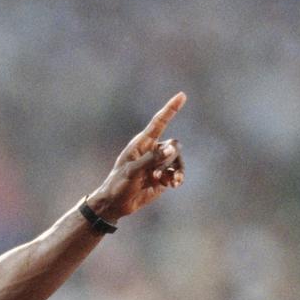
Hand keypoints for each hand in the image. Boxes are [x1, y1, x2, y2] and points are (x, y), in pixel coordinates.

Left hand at [87, 92, 185, 220]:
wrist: (117, 204)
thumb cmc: (119, 184)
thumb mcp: (133, 171)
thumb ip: (153, 159)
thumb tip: (173, 148)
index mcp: (142, 143)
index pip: (159, 122)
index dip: (170, 109)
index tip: (182, 95)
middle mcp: (153, 150)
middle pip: (174, 146)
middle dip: (168, 159)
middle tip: (152, 173)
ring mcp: (159, 163)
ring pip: (178, 159)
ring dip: (173, 171)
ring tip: (162, 181)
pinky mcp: (164, 175)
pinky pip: (178, 172)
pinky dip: (177, 178)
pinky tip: (173, 185)